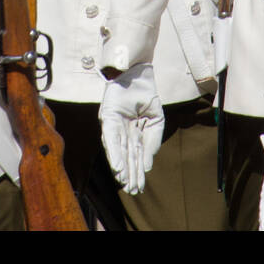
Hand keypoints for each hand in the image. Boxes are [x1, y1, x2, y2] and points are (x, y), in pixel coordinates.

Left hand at [98, 64, 163, 193]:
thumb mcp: (155, 119)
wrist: (138, 72)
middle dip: (130, 173)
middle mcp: (121, 131)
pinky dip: (114, 154)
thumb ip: (152, 141)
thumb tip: (148, 164)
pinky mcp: (107, 119)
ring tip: (124, 183)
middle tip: (132, 191)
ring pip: (118, 151)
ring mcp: (113, 125)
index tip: (139, 186)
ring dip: (121, 167)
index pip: (135, 155)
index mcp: (133, 131)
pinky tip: (118, 167)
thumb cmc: (145, 92)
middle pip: (126, 156)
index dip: (137, 170)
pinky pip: (112, 139)